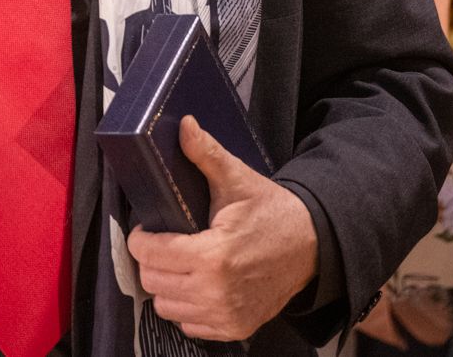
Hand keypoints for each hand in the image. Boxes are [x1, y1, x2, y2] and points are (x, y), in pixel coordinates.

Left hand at [126, 116, 318, 341]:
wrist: (311, 246)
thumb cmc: (271, 211)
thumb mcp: (237, 179)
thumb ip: (205, 154)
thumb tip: (184, 124)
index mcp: (213, 255)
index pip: (149, 254)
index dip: (141, 238)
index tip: (149, 228)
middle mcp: (216, 292)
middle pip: (152, 281)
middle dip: (151, 259)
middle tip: (164, 242)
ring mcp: (225, 314)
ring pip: (165, 305)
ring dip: (166, 284)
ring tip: (178, 262)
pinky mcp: (234, 327)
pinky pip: (188, 323)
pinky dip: (185, 305)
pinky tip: (195, 283)